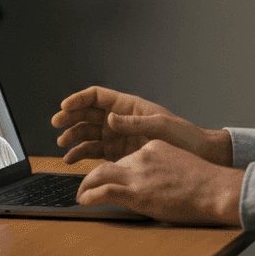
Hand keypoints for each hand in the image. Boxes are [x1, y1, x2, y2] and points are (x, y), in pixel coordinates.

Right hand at [52, 86, 232, 165]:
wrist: (198, 157)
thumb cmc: (184, 137)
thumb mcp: (161, 126)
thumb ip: (134, 123)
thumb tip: (110, 119)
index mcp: (129, 106)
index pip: (97, 96)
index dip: (79, 99)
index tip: (65, 107)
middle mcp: (120, 119)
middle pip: (87, 114)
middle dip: (70, 118)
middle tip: (56, 124)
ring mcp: (117, 136)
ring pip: (87, 133)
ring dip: (73, 137)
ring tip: (62, 145)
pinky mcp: (118, 153)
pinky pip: (94, 151)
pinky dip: (81, 154)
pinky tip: (72, 159)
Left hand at [76, 139, 243, 225]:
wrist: (215, 190)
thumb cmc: (206, 184)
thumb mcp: (182, 165)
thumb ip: (165, 168)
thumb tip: (160, 183)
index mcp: (154, 148)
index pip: (126, 157)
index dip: (114, 170)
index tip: (108, 179)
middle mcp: (142, 157)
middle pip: (110, 164)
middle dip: (95, 177)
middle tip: (86, 187)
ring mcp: (138, 174)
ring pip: (99, 174)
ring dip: (85, 185)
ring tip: (79, 195)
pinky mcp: (136, 192)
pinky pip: (103, 192)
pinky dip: (89, 196)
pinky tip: (83, 201)